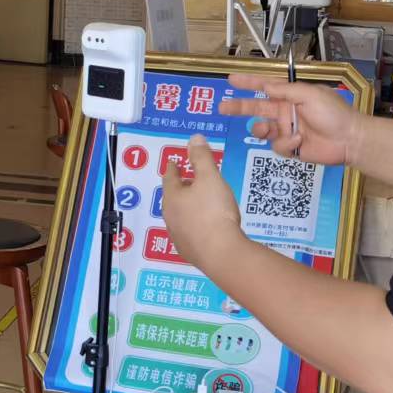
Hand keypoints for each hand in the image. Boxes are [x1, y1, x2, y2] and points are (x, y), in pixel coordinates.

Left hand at [159, 134, 245, 273]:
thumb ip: (202, 157)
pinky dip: (195, 227)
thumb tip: (193, 138)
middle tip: (189, 182)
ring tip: (198, 205)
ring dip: (187, 209)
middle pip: (173, 198)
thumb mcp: (210, 177)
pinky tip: (204, 229)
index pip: (170, 178)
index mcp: (172, 197)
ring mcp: (178, 237)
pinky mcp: (190, 252)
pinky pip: (190, 234)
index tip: (174, 163)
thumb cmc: (214, 210)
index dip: (174, 168)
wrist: (221, 253)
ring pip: (180, 217)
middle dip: (180, 189)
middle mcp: (170, 217)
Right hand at [220, 72, 362, 166]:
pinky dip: (286, 144)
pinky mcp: (291, 148)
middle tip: (222, 107)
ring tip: (263, 129)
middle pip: (257, 108)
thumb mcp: (310, 94)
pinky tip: (299, 141)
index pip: (265, 87)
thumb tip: (266, 85)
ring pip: (263, 129)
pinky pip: (277, 146)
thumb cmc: (333, 113)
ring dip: (261, 129)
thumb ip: (286, 90)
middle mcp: (286, 112)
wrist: (349, 140)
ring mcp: (287, 130)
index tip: (231, 80)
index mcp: (291, 96)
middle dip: (239, 107)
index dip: (248, 83)